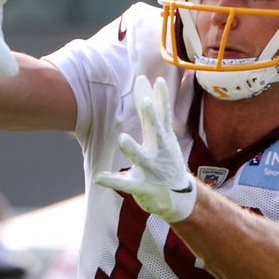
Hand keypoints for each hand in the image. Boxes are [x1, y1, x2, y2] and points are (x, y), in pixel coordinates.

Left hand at [96, 76, 196, 223]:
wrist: (179, 197)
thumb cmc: (167, 162)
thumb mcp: (164, 137)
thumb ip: (155, 113)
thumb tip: (148, 86)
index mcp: (163, 139)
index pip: (163, 115)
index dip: (162, 98)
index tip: (159, 81)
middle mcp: (158, 152)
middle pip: (156, 132)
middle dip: (152, 117)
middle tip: (147, 102)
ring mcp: (151, 170)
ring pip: (142, 158)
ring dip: (133, 149)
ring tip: (122, 138)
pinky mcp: (142, 186)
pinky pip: (125, 184)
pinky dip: (112, 181)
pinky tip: (99, 177)